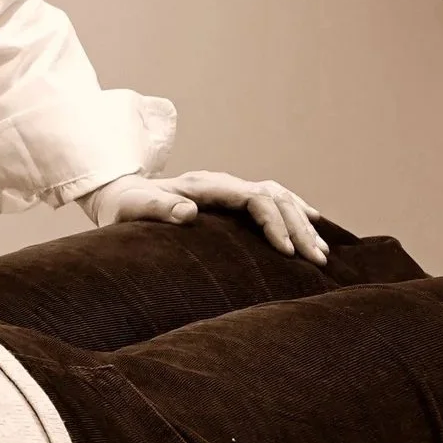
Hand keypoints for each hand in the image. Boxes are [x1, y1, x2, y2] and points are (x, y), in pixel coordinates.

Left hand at [83, 170, 327, 264]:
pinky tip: (311, 226)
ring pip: (278, 197)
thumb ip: (160, 210)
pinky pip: (271, 199)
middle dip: (298, 228)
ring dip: (301, 223)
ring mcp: (228, 188)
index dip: (273, 222)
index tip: (286, 251)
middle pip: (273, 197)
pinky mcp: (229, 198)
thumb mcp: (135, 209)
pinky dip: (294, 212)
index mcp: (204, 185)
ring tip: (322, 251)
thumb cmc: (126, 206)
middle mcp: (222, 183)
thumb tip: (188, 213)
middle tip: (317, 260)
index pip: (252, 198)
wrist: (120, 194)